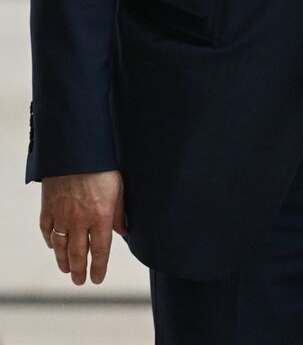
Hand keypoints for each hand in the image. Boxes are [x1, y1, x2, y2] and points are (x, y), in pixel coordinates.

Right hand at [40, 170, 125, 284]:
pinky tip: (53, 247)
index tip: (97, 279)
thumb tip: (124, 234)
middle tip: (80, 281)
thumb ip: (120, 214)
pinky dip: (50, 241)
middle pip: (79, 253)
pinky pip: (47, 230)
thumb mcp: (119, 190)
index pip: (100, 250)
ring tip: (67, 270)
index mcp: (101, 216)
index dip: (99, 267)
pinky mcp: (48, 207)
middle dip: (80, 270)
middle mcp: (80, 220)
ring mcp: (61, 215)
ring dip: (63, 260)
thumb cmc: (103, 167)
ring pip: (61, 245)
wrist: (76, 151)